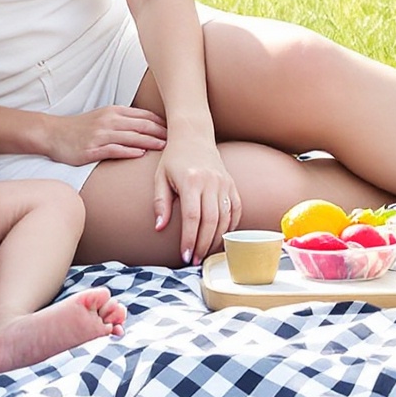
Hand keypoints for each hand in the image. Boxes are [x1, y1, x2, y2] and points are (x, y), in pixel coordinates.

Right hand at [42, 105, 168, 165]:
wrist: (53, 134)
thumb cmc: (81, 128)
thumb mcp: (103, 117)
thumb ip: (123, 120)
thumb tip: (148, 127)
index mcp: (113, 111)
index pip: (144, 116)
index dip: (161, 123)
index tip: (176, 130)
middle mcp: (109, 120)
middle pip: (141, 125)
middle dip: (161, 132)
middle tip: (177, 140)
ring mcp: (100, 135)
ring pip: (131, 137)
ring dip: (150, 141)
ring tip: (166, 148)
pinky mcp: (91, 149)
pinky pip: (114, 149)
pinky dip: (129, 151)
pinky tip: (141, 154)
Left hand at [152, 132, 238, 265]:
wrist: (194, 135)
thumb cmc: (174, 158)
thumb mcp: (160, 178)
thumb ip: (161, 203)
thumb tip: (159, 227)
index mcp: (191, 181)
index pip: (192, 217)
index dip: (190, 239)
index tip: (185, 255)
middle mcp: (210, 182)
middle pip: (211, 221)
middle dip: (204, 244)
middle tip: (196, 260)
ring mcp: (224, 183)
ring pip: (225, 218)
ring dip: (217, 239)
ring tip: (206, 252)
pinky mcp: (232, 184)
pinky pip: (236, 210)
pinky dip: (231, 226)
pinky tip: (222, 237)